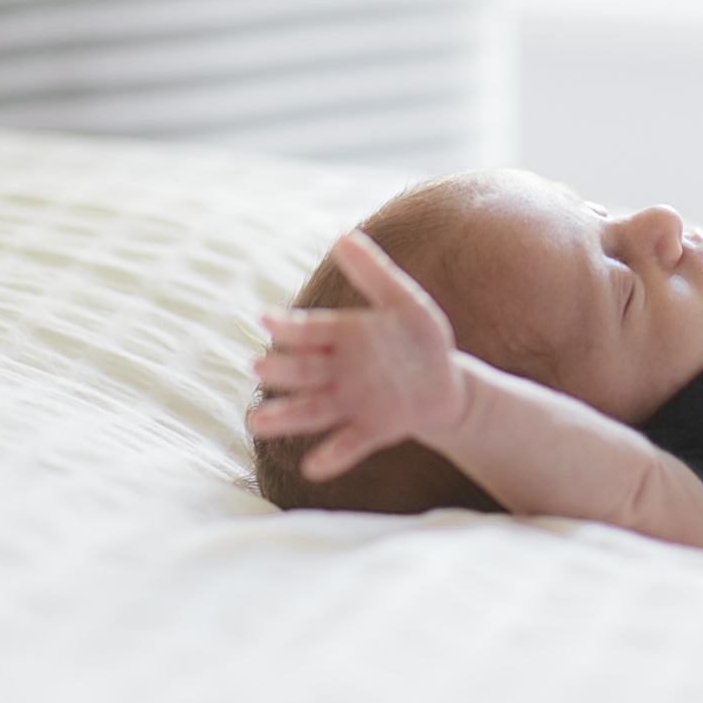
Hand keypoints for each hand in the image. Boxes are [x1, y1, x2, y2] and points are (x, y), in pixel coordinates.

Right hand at [248, 231, 468, 478]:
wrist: (447, 382)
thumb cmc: (419, 338)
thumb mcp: (402, 300)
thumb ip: (373, 273)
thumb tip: (342, 236)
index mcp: (344, 336)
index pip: (310, 330)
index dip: (289, 326)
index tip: (264, 318)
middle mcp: (339, 371)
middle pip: (304, 371)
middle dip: (281, 369)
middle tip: (257, 366)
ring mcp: (353, 403)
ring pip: (313, 410)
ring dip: (286, 417)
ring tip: (256, 423)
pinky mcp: (373, 430)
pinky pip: (349, 444)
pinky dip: (332, 455)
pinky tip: (314, 466)